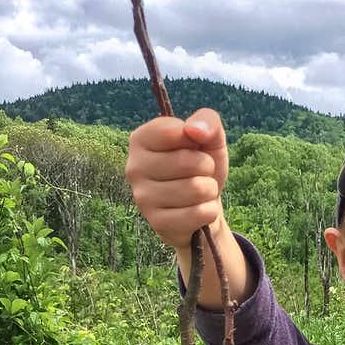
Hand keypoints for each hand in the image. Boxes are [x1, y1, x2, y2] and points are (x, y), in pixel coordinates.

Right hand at [125, 108, 228, 251]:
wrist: (201, 208)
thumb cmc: (201, 167)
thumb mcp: (210, 139)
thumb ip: (207, 121)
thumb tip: (194, 130)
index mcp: (140, 139)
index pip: (176, 131)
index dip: (197, 140)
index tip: (193, 147)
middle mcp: (134, 167)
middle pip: (190, 162)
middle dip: (207, 168)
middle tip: (199, 173)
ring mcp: (142, 198)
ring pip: (196, 189)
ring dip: (209, 190)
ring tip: (199, 192)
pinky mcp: (157, 223)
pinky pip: (199, 213)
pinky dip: (209, 211)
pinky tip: (198, 211)